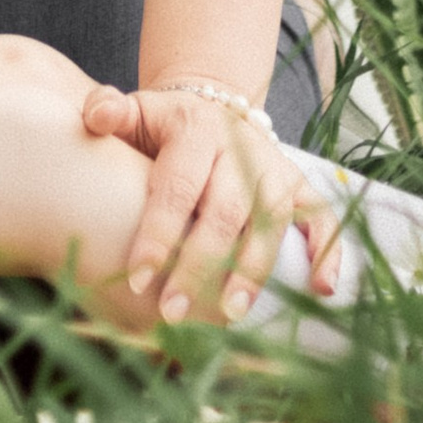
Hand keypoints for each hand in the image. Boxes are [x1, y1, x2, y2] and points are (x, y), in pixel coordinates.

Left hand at [81, 85, 341, 324]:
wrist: (210, 108)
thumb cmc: (161, 127)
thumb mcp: (135, 112)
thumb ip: (107, 110)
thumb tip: (95, 115)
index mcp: (196, 129)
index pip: (177, 186)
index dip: (159, 233)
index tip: (138, 279)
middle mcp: (241, 146)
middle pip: (225, 211)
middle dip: (199, 265)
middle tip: (173, 313)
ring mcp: (274, 165)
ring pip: (271, 219)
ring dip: (254, 269)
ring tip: (230, 314)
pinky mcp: (298, 183)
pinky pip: (321, 215)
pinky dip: (326, 250)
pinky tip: (321, 289)